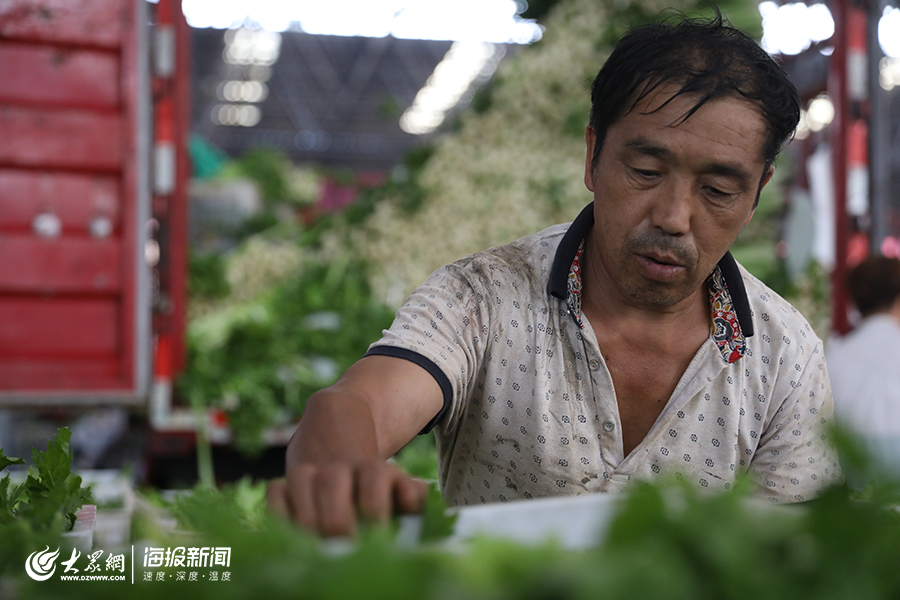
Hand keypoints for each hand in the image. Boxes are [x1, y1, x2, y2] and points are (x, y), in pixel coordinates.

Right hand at [266, 459, 427, 536]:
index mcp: (372, 468)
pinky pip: (275, 491)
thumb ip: (410, 494)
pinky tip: (290, 535)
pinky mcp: (285, 482)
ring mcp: (309, 472)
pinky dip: (278, 512)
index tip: (378, 531)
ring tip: (315, 545)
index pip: (373, 477)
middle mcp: (338, 467)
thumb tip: (410, 501)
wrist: (339, 446)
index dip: (375, 505)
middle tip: (343, 546)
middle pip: (332, 482)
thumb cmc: (376, 488)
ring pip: (300, 480)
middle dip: (336, 517)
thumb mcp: (397, 486)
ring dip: (306, 516)